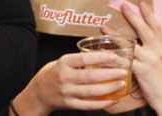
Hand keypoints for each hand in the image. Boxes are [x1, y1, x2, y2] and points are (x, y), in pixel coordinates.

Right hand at [10, 53, 127, 114]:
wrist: (38, 93)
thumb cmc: (53, 74)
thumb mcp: (61, 62)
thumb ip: (78, 61)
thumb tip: (101, 55)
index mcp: (63, 63)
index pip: (83, 59)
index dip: (99, 58)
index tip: (114, 56)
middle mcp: (64, 78)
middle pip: (90, 76)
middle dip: (109, 74)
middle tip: (124, 72)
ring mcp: (67, 93)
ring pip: (91, 92)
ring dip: (109, 89)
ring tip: (121, 84)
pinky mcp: (69, 104)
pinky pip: (89, 105)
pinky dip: (102, 104)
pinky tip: (113, 100)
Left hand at [112, 3, 161, 115]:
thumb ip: (153, 49)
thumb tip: (141, 40)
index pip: (156, 26)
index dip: (149, 13)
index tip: (141, 2)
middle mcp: (157, 50)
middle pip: (143, 29)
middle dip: (132, 16)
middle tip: (123, 5)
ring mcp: (149, 60)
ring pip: (129, 43)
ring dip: (115, 35)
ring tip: (104, 27)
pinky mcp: (141, 70)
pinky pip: (124, 60)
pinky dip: (113, 55)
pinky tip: (104, 51)